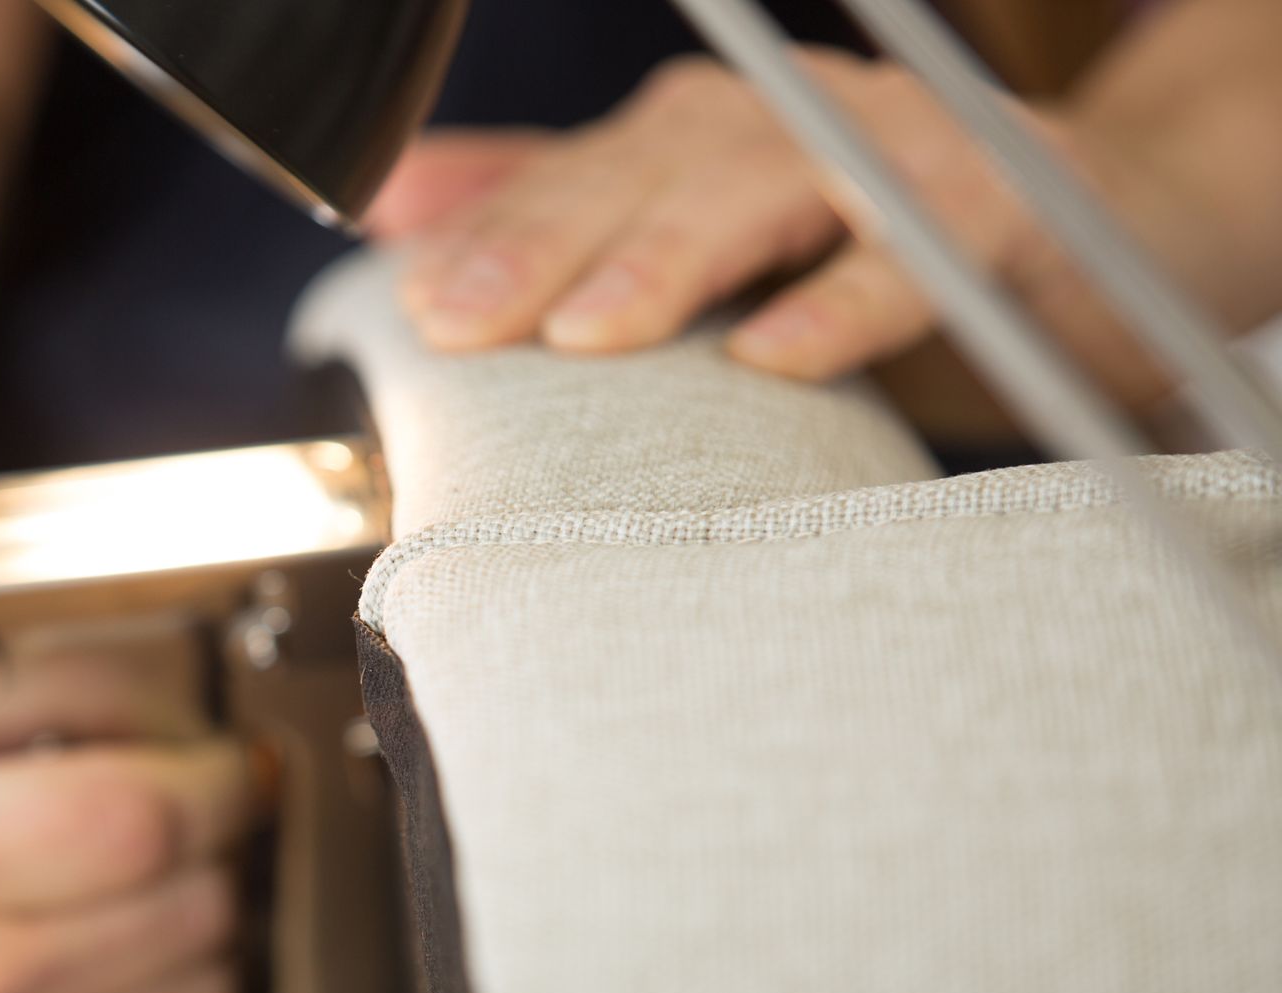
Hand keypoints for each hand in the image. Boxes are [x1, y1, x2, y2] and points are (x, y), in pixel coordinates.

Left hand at [370, 50, 1175, 407]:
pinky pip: (916, 255)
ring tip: (587, 333)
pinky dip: (846, 303)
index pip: (584, 179)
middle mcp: (790, 125)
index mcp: (711, 135)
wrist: (1102, 242)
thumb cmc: (879, 252)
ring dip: (673, 257)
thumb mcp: (703, 239)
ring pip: (768, 191)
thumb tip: (400, 209)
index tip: (414, 307)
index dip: (496, 236)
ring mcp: (896, 156)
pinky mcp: (1002, 213)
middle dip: (546, 244)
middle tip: (460, 322)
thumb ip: (559, 212)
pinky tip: (775, 357)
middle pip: (652, 172)